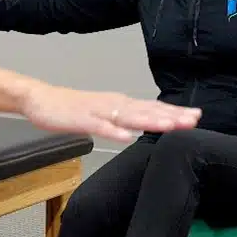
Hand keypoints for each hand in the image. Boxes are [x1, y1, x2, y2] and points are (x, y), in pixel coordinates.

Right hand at [19, 85, 201, 142]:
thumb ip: (123, 118)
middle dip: (171, 116)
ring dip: (150, 120)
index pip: (152, 108)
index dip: (174, 113)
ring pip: (129, 117)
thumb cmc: (71, 108)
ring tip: (170, 126)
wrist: (40, 99)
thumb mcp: (103, 113)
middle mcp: (114, 104)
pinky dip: (114, 131)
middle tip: (194, 119)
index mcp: (120, 104)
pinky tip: (127, 137)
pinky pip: (100, 127)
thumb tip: (145, 124)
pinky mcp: (82, 119)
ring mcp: (98, 112)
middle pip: (147, 111)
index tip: (196, 117)